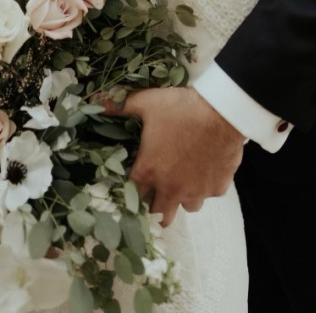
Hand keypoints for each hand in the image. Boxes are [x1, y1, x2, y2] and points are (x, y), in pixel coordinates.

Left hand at [112, 87, 244, 226]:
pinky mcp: (217, 188)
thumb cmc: (181, 108)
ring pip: (186, 208)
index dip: (129, 192)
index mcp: (148, 171)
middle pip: (157, 214)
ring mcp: (196, 191)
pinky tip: (204, 170)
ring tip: (181, 182)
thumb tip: (94, 102)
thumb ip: (119, 106)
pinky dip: (205, 187)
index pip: (131, 196)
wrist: (222, 111)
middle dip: (153, 206)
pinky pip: (208, 195)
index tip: (131, 186)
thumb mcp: (147, 102)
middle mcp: (170, 189)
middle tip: (154, 192)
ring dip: (181, 199)